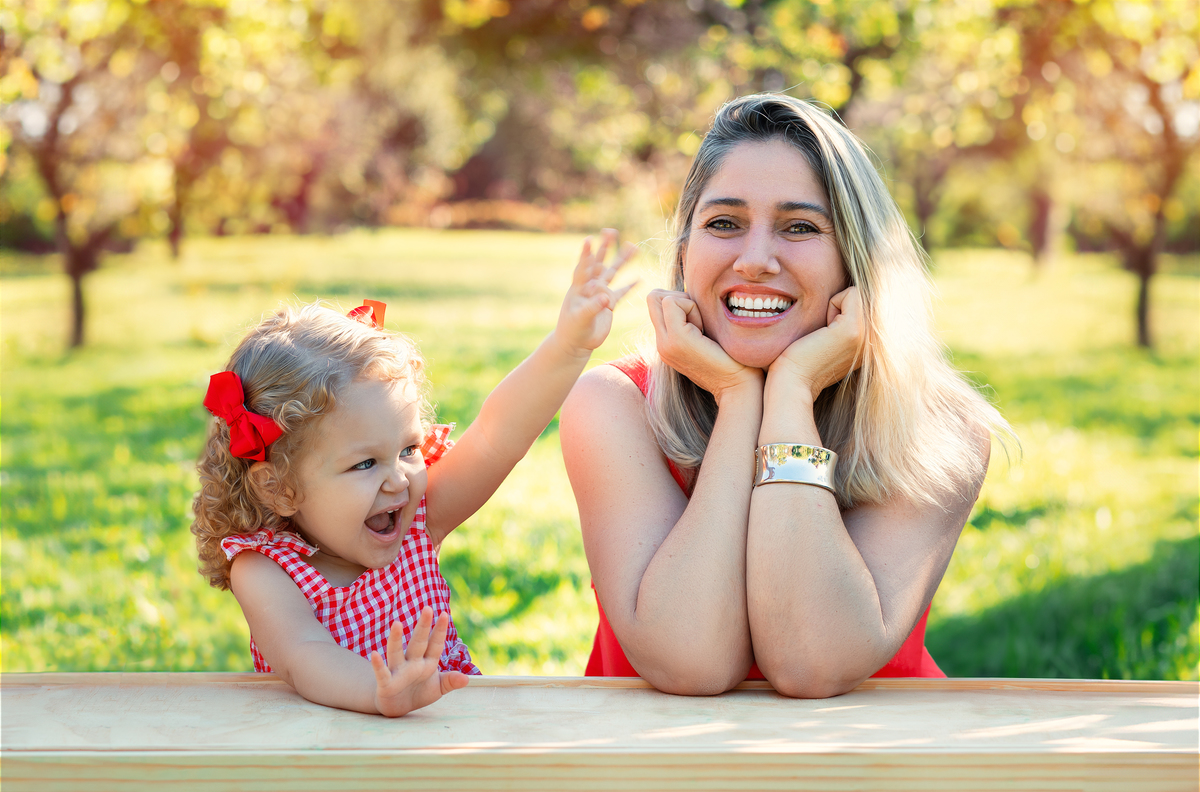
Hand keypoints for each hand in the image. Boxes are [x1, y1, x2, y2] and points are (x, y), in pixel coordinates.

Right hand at [369, 607, 467, 716]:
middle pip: (418, 642)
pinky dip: (378, 665)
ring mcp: (398, 671)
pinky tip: (374, 654)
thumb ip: (450, 681)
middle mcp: (412, 663)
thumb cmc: (419, 692)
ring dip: (396, 639)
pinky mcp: (386, 683)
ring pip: (396, 652)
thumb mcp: (438, 688)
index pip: (435, 644)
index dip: (439, 630)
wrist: (397, 707)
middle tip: (427, 608)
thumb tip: (466, 679)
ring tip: (397, 624)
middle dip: (423, 626)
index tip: (444, 614)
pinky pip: (382, 673)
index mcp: (427, 662)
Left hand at [555, 228, 636, 357]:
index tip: (589, 239)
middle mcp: (591, 287)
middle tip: (611, 232)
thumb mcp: (581, 319)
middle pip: (600, 264)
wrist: (577, 343)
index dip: (586, 254)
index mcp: (580, 288)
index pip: (583, 268)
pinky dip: (630, 286)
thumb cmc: (573, 330)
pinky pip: (621, 292)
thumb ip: (593, 307)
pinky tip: (640, 278)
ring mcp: (600, 294)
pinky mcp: (609, 304)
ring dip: (622, 261)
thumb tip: (605, 297)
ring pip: (613, 273)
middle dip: (606, 248)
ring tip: (633, 246)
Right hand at [647, 289, 763, 403]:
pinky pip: (673, 303)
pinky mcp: (676, 339)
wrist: (738, 386)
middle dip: (679, 298)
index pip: (656, 302)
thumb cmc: (733, 360)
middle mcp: (661, 344)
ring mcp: (665, 343)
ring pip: (660, 298)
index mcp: (667, 343)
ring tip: (703, 329)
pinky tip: (705, 331)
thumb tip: (693, 294)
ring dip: (686, 304)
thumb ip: (693, 320)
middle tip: (700, 320)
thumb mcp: (706, 336)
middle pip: (653, 297)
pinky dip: (692, 308)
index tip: (700, 322)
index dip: (680, 301)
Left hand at [768, 286, 864, 401]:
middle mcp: (877, 341)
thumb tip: (855, 295)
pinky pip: (851, 293)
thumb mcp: (836, 338)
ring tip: (825, 334)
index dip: (842, 311)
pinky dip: (832, 304)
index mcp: (875, 344)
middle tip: (826, 335)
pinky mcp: (854, 329)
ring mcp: (869, 336)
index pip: (867, 304)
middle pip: (865, 297)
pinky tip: (824, 331)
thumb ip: (851, 321)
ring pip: (858, 295)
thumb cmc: (805, 359)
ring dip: (836, 307)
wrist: (794, 381)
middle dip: (841, 307)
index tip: (829, 337)